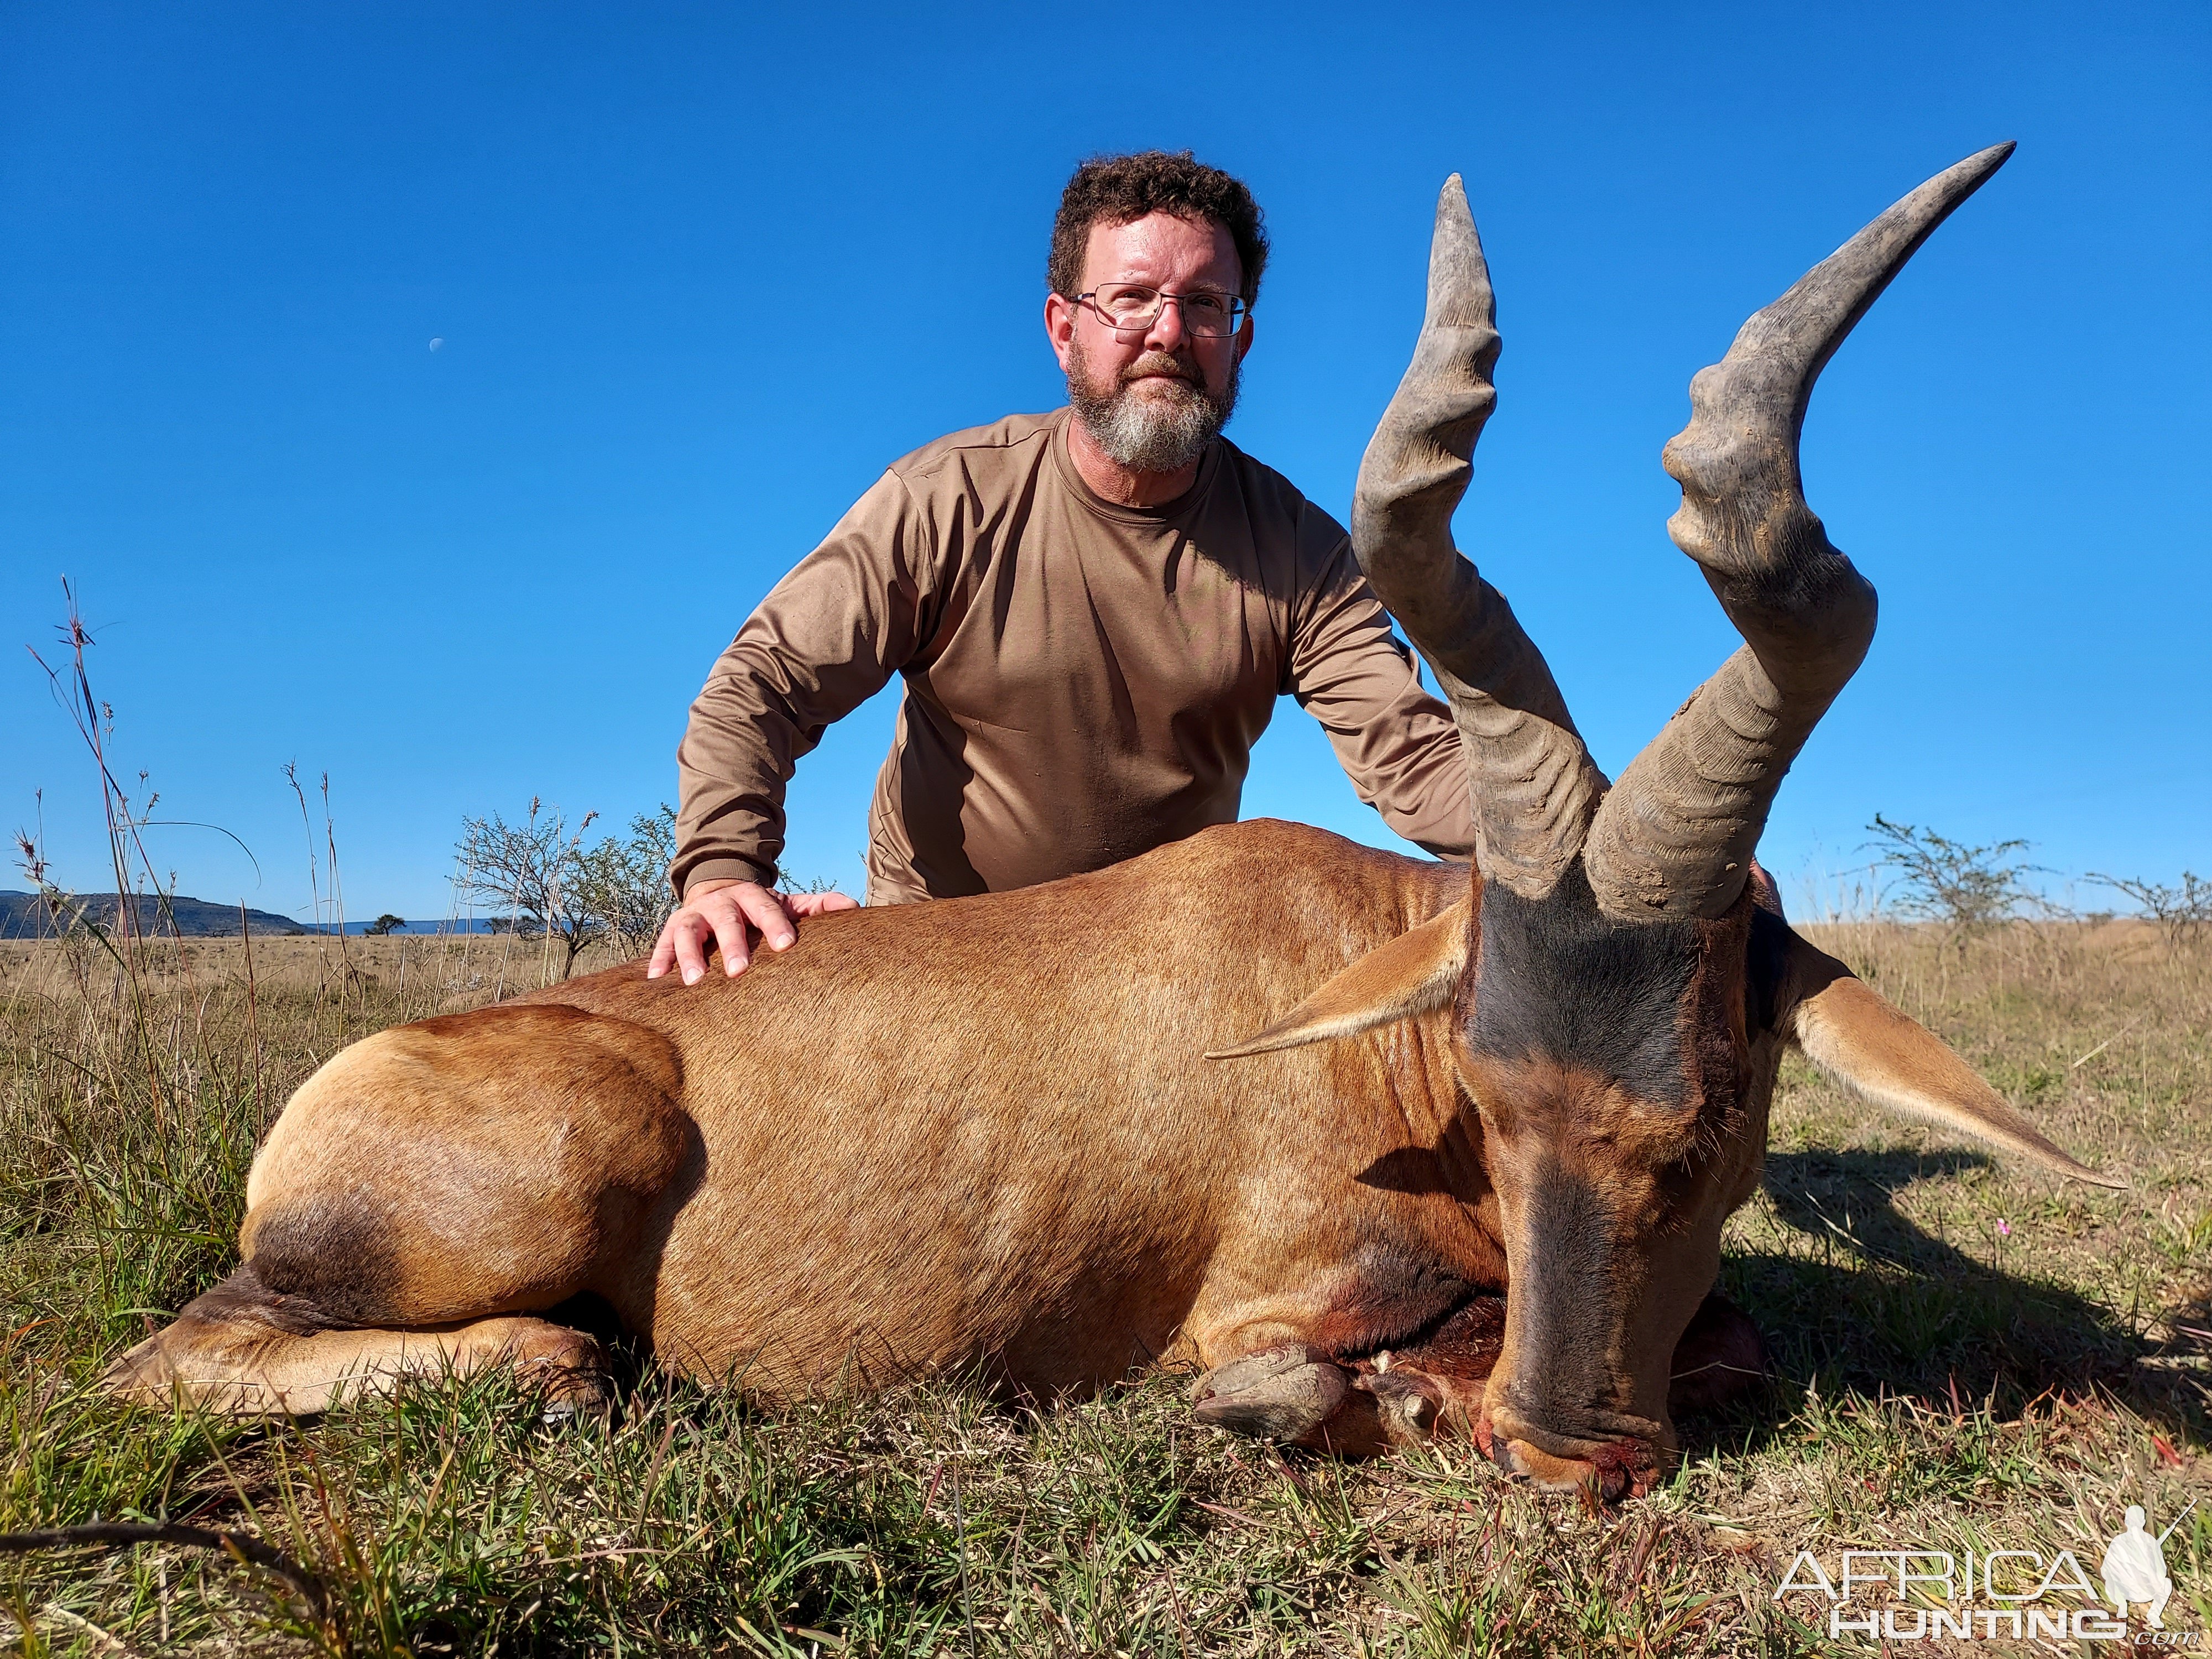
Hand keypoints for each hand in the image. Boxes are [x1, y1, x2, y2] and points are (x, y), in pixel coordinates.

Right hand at [647, 879, 859, 983]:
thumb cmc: (760, 908)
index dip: (775, 925)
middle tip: (739, 971)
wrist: (719, 890)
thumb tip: (854, 908)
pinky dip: (659, 959)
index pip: (766, 909)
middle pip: (726, 919)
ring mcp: (695, 915)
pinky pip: (663, 942)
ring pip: (690, 931)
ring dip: (690, 954)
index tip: (787, 945)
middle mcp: (722, 903)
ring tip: (694, 981)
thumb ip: (818, 907)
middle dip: (731, 944)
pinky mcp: (673, 927)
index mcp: (753, 897)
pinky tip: (655, 979)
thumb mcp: (788, 904)